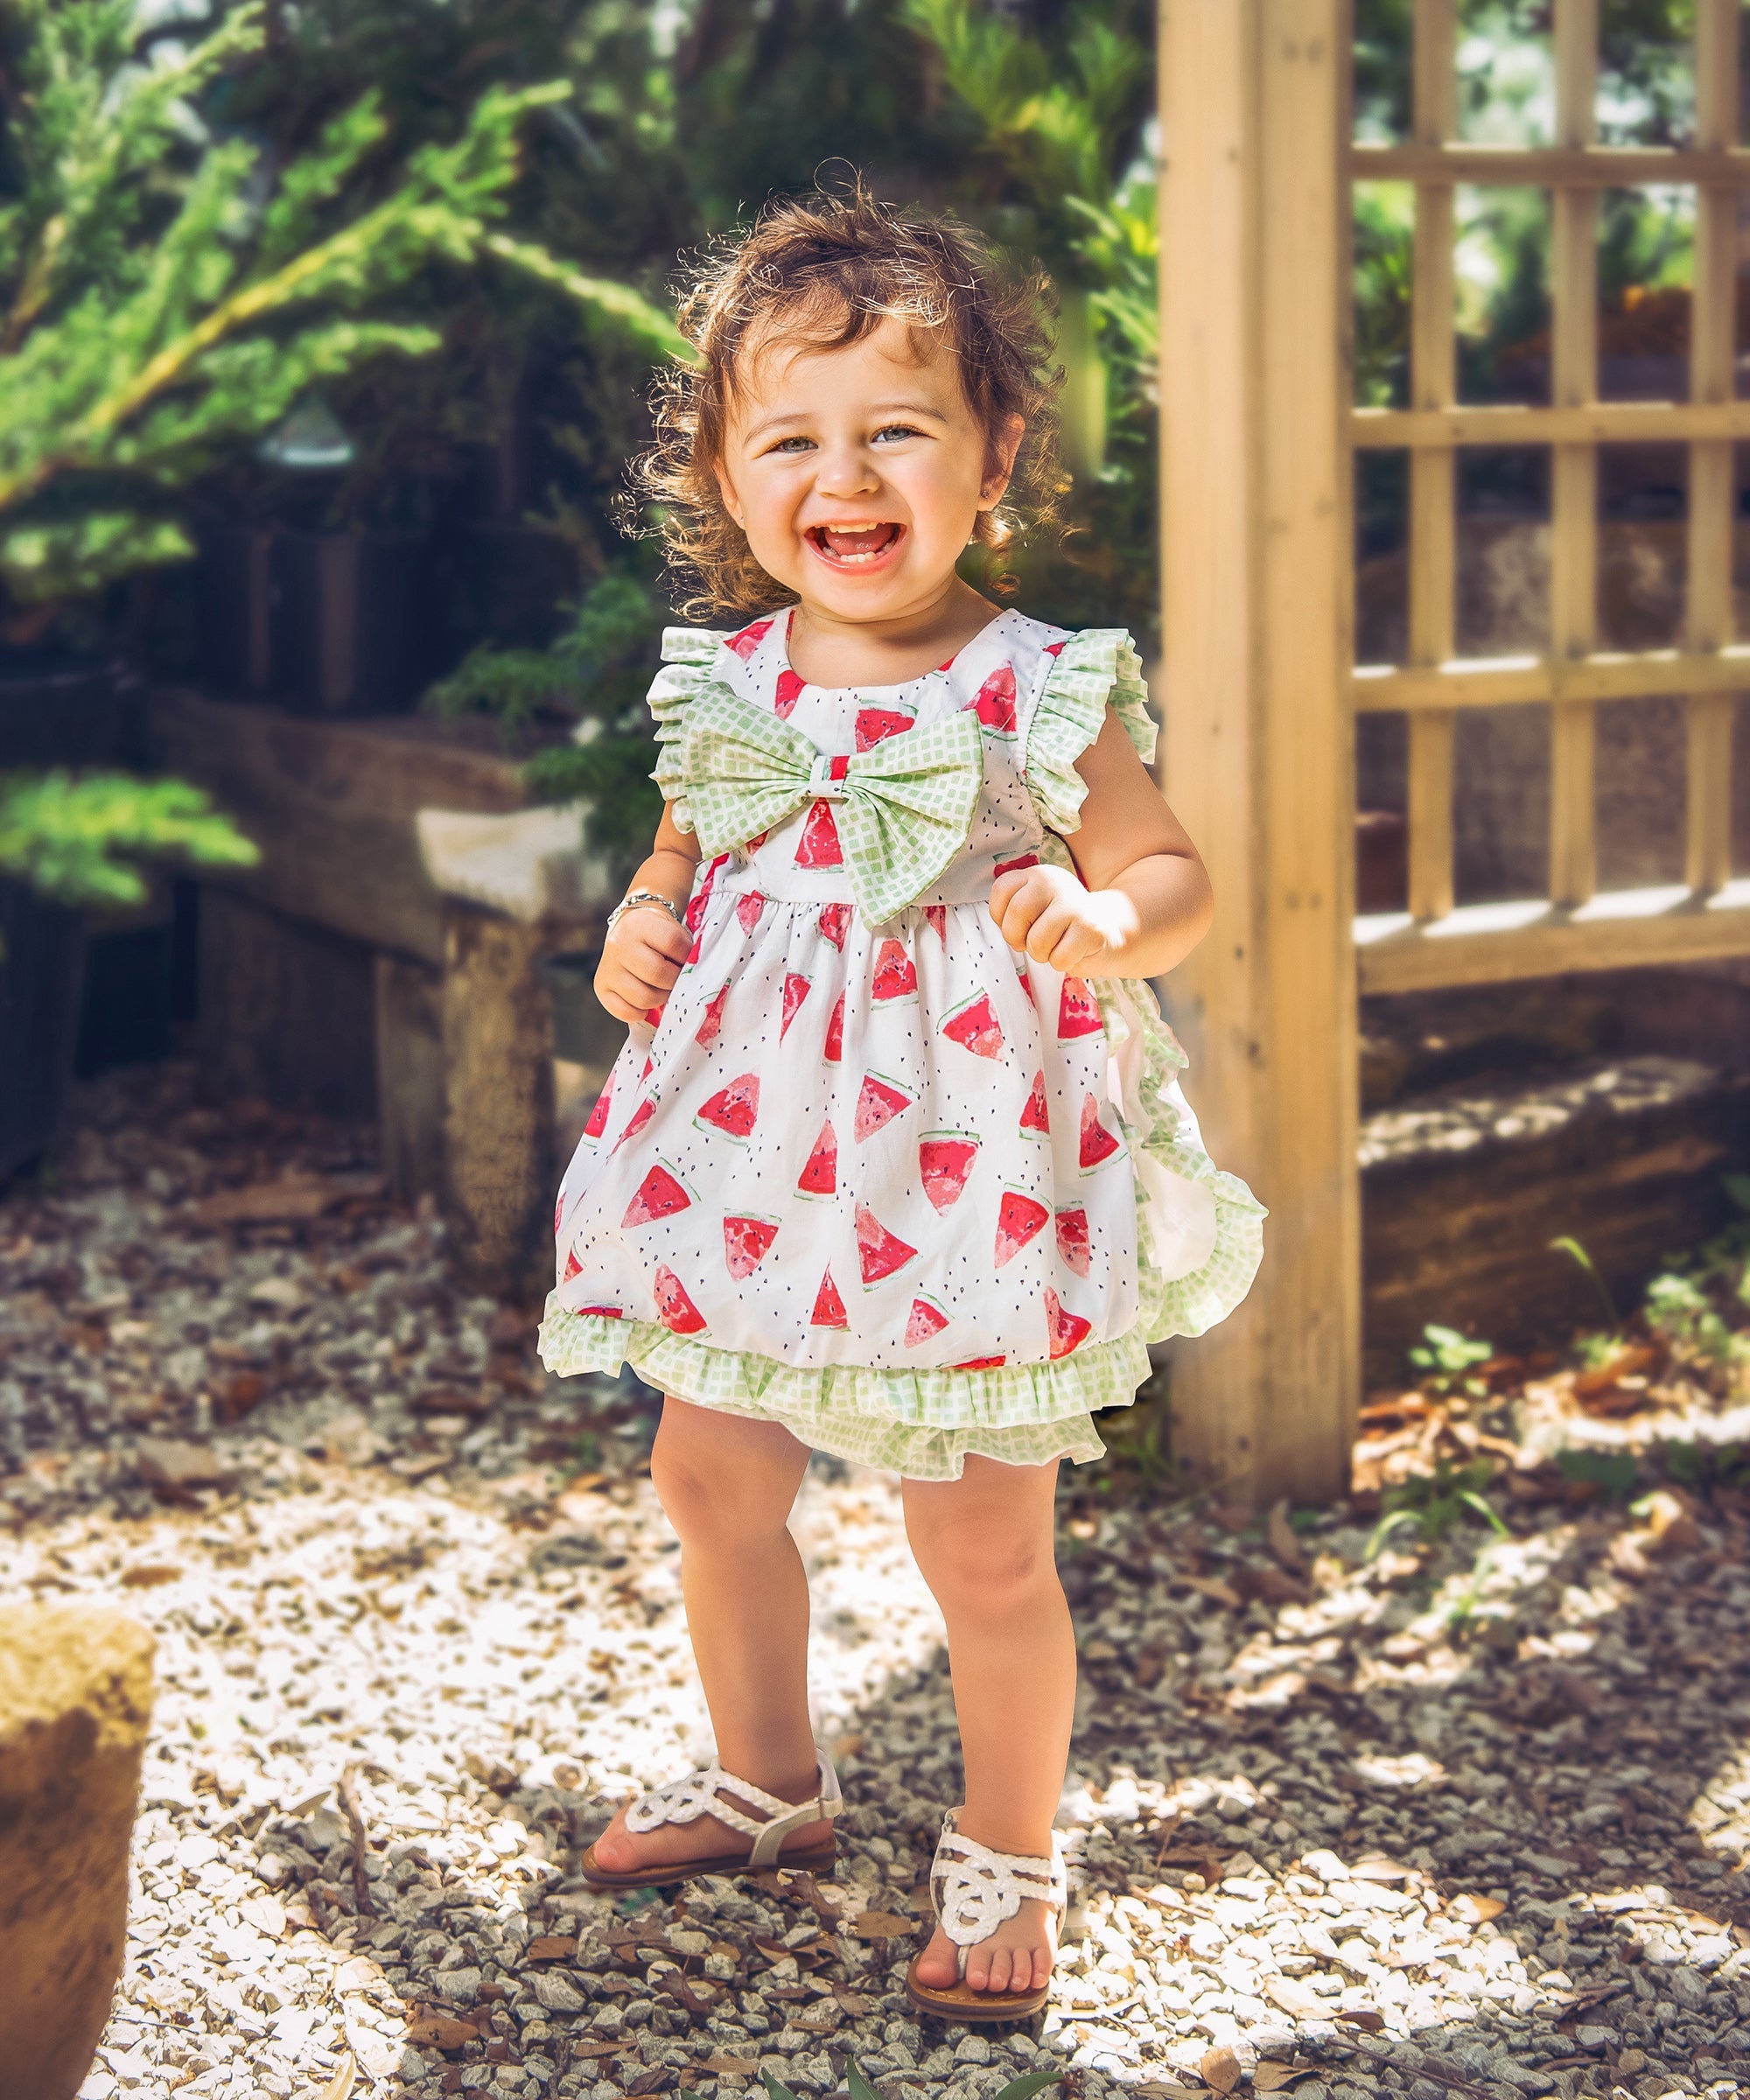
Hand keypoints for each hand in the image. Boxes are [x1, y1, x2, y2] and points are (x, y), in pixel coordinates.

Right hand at [595, 904, 689, 1025]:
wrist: (630, 931)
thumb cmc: (658, 936)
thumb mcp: (672, 930)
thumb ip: (685, 949)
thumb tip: (693, 977)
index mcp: (641, 924)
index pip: (672, 942)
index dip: (687, 955)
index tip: (687, 959)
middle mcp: (619, 944)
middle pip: (657, 973)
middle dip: (675, 982)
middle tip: (677, 980)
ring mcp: (608, 967)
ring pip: (643, 997)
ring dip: (661, 998)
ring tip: (663, 989)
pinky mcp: (601, 987)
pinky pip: (625, 1012)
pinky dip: (641, 1012)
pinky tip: (646, 1001)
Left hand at [988, 861, 1136, 974]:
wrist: (1108, 931)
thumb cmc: (1063, 926)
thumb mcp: (1035, 910)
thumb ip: (1014, 912)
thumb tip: (1006, 929)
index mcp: (1037, 876)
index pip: (1002, 889)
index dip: (1001, 916)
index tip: (1017, 925)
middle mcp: (1055, 883)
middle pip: (1017, 913)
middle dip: (1018, 938)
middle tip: (1032, 942)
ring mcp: (1075, 904)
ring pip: (1037, 941)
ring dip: (1043, 954)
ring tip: (1057, 946)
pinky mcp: (1090, 928)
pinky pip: (1060, 957)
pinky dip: (1063, 963)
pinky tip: (1075, 951)